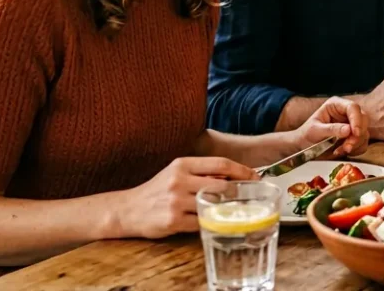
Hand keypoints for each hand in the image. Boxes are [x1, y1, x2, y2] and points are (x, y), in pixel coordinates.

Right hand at [117, 157, 255, 238]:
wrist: (128, 209)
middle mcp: (179, 180)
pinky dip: (210, 221)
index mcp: (183, 164)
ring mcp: (176, 201)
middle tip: (248, 196)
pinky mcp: (173, 220)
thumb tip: (234, 175)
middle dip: (238, 191)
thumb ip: (202, 172)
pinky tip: (212, 220)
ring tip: (232, 209)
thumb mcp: (177, 172)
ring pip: (214, 203)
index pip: (220, 163)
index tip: (255, 177)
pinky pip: (202, 222)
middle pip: (222, 184)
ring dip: (226, 208)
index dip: (242, 170)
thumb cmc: (158, 190)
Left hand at [294, 97, 368, 156]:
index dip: (357, 120)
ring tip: (340, 150)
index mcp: (336, 105)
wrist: (303, 146)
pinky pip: (362, 143)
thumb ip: (332, 129)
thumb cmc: (306, 135)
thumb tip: (348, 130)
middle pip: (363, 119)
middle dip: (357, 135)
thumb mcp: (315, 130)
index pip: (353, 107)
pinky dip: (355, 150)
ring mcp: (351, 125)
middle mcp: (346, 113)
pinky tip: (342, 151)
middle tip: (348, 146)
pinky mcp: (353, 137)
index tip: (355, 132)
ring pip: (364, 133)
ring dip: (355, 144)